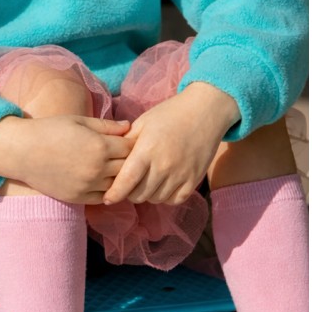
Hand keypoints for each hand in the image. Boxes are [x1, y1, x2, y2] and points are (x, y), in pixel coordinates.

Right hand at [0, 114, 132, 203]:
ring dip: (118, 177)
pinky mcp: (78, 198)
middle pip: (128, 168)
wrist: (22, 152)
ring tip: (111, 167)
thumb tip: (129, 127)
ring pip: (118, 185)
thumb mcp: (78, 121)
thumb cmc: (49, 130)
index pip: (130, 148)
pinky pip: (103, 197)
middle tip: (121, 155)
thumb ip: (106, 126)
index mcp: (99, 146)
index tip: (126, 141)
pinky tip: (99, 180)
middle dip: (128, 160)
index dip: (131, 143)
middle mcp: (97, 168)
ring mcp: (88, 185)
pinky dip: (105, 190)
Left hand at [103, 83, 239, 205]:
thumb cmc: (169, 114)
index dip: (115, 193)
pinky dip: (165, 197)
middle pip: (139, 195)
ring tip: (145, 182)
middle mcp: (163, 166)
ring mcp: (180, 175)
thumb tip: (110, 159)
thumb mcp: (142, 123)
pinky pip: (174, 200)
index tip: (107, 199)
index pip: (126, 181)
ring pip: (155, 199)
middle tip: (128, 185)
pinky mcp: (194, 180)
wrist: (205, 111)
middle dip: (129, 192)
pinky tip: (162, 186)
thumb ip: (126, 143)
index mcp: (146, 151)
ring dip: (147, 194)